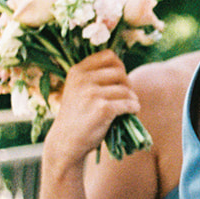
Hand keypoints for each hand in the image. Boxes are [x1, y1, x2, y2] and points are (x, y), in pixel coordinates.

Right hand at [43, 51, 140, 169]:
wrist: (65, 142)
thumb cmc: (76, 117)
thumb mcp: (77, 90)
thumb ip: (93, 77)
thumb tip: (122, 68)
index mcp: (77, 71)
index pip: (108, 55)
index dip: (119, 66)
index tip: (120, 80)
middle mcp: (83, 79)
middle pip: (120, 72)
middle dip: (128, 84)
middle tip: (127, 96)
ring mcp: (92, 93)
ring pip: (126, 90)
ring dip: (132, 99)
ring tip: (129, 107)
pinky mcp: (103, 109)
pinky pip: (128, 103)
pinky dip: (134, 108)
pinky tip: (131, 113)